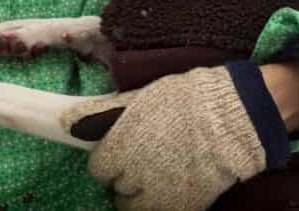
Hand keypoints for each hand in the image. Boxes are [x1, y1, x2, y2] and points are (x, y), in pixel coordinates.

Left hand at [61, 62, 293, 210]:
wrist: (231, 120)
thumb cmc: (185, 100)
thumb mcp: (140, 99)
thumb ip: (104, 114)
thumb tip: (67, 122)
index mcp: (120, 146)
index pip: (98, 167)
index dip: (109, 158)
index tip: (120, 151)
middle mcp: (133, 175)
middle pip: (115, 187)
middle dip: (124, 175)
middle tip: (142, 159)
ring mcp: (157, 195)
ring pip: (132, 206)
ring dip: (139, 194)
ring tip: (155, 176)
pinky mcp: (181, 207)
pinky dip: (160, 203)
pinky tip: (171, 186)